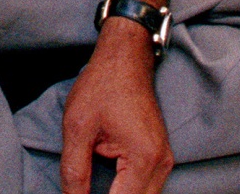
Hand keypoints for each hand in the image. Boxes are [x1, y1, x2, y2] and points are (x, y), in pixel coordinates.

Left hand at [60, 35, 171, 193]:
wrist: (125, 60)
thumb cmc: (102, 87)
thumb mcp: (78, 128)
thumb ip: (75, 171)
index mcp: (143, 158)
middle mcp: (161, 163)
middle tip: (82, 192)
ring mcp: (165, 160)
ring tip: (92, 188)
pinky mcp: (160, 157)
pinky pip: (147, 188)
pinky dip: (128, 192)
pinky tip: (109, 188)